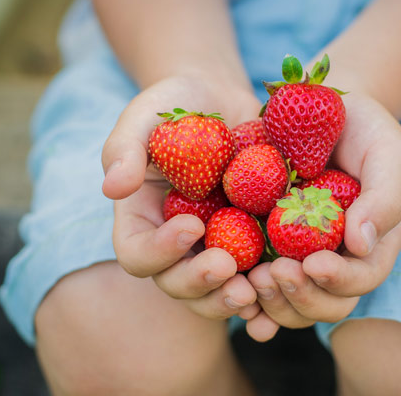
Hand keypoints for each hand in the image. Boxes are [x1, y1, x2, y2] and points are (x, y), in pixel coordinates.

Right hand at [102, 75, 263, 319]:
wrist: (224, 103)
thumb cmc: (177, 107)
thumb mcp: (146, 117)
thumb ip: (125, 148)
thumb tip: (112, 187)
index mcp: (144, 222)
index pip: (138, 254)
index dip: (159, 251)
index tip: (191, 225)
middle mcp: (177, 245)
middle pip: (178, 283)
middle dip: (200, 283)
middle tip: (227, 269)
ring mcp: (215, 247)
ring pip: (217, 291)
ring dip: (233, 296)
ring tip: (257, 288)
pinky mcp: (251, 243)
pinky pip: (256, 273)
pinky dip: (268, 286)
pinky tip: (288, 280)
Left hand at [246, 93, 400, 337]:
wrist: (317, 109)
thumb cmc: (361, 128)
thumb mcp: (386, 152)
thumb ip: (385, 197)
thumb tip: (361, 245)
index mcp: (370, 243)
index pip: (362, 278)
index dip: (340, 280)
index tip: (314, 263)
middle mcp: (335, 257)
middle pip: (325, 303)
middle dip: (301, 297)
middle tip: (275, 273)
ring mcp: (297, 255)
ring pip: (289, 303)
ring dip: (271, 301)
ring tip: (251, 277)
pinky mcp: (263, 243)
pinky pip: (253, 281)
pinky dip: (244, 296)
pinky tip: (231, 285)